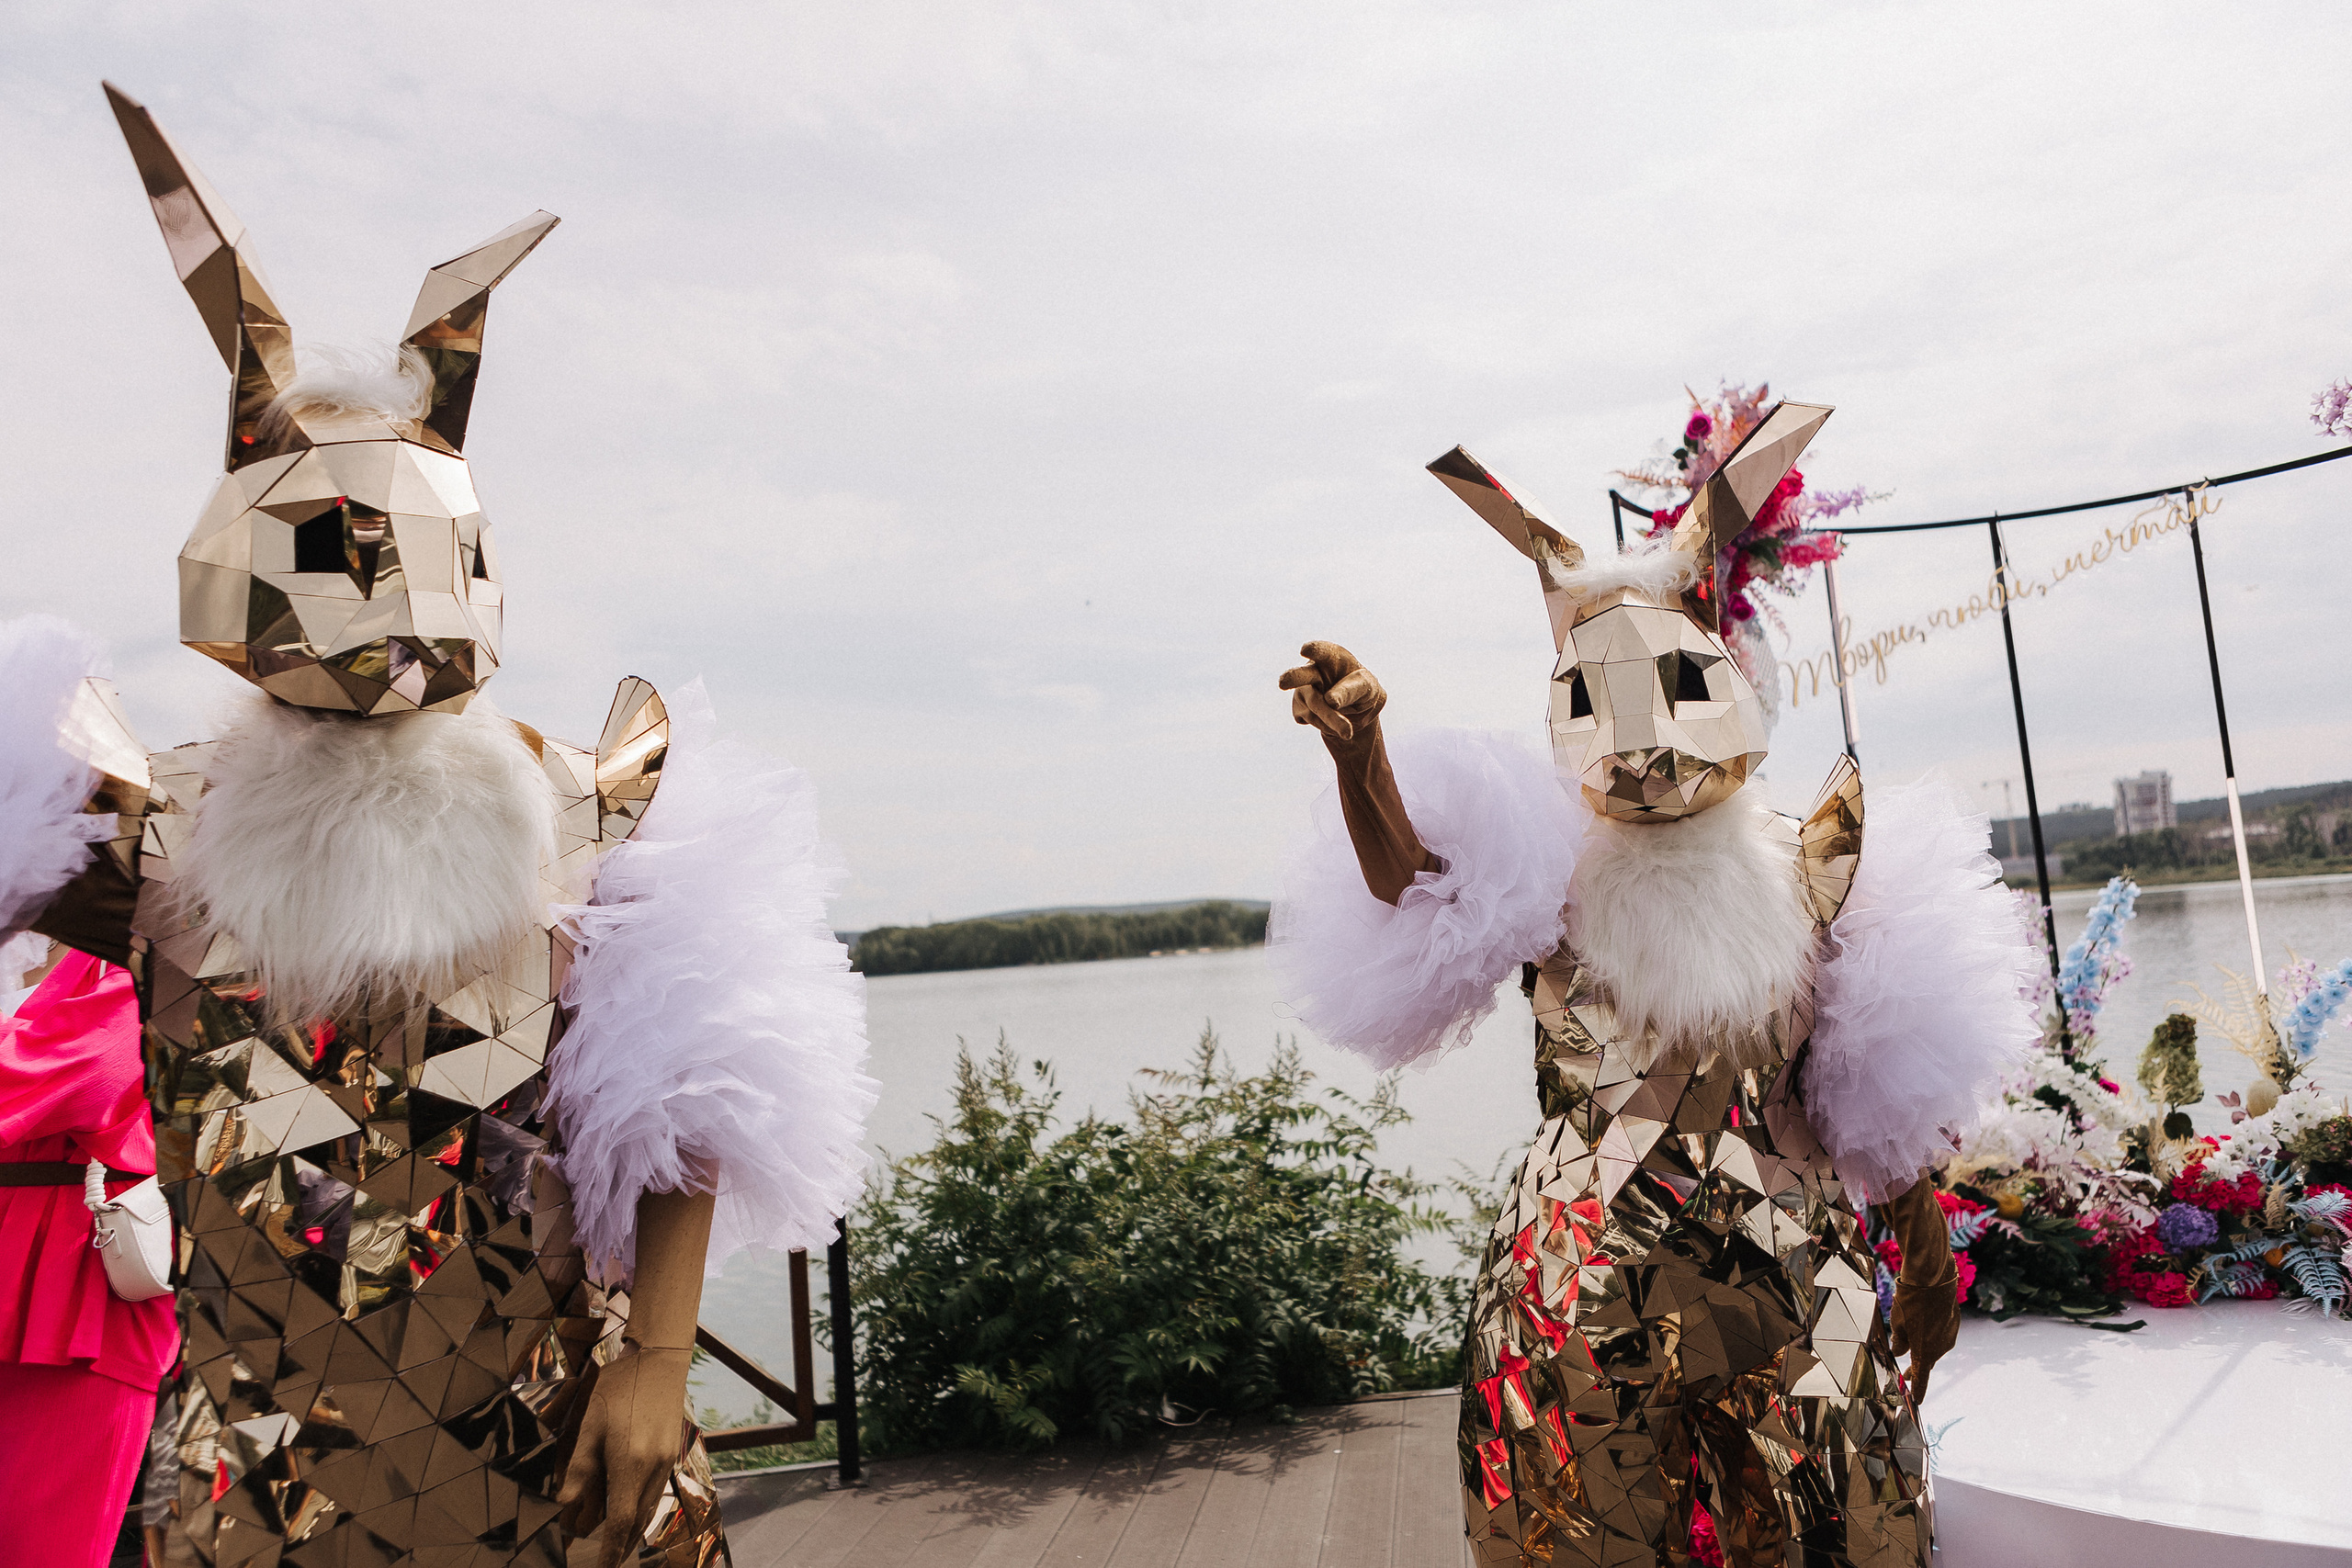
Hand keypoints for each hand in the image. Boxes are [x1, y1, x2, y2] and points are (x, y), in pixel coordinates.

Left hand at [558, 1342, 691, 1564]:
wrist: (659, 1361)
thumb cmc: (619, 1387)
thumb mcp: (590, 1424)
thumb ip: (578, 1466)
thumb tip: (564, 1503)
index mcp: (630, 1462)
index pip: (621, 1520)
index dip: (610, 1550)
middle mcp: (654, 1467)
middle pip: (636, 1521)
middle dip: (619, 1546)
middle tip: (603, 1562)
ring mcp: (666, 1461)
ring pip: (648, 1508)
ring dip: (630, 1529)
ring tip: (613, 1544)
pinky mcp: (671, 1453)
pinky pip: (655, 1492)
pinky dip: (641, 1508)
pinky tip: (630, 1509)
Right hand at [1278, 641, 1386, 744]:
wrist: (1355, 710)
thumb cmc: (1361, 690)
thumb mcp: (1367, 688)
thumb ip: (1352, 690)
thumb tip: (1329, 701)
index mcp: (1331, 657)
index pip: (1322, 651)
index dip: (1313, 649)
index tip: (1305, 650)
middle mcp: (1313, 670)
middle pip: (1300, 675)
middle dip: (1292, 677)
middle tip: (1283, 682)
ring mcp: (1303, 690)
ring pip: (1315, 706)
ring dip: (1332, 720)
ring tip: (1347, 732)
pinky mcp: (1298, 709)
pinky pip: (1313, 720)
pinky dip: (1327, 726)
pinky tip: (1332, 720)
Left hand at [1889, 1272, 1958, 1404]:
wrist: (1934, 1278)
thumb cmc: (1912, 1300)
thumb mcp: (1897, 1323)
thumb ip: (1899, 1342)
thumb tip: (1900, 1352)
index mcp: (1925, 1351)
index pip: (1921, 1378)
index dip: (1918, 1391)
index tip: (1917, 1402)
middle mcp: (1941, 1347)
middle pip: (1927, 1363)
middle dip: (1916, 1369)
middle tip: (1905, 1375)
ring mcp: (1949, 1335)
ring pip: (1934, 1348)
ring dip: (1924, 1348)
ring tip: (1910, 1343)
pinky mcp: (1953, 1323)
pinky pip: (1941, 1335)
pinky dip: (1931, 1335)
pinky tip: (1923, 1326)